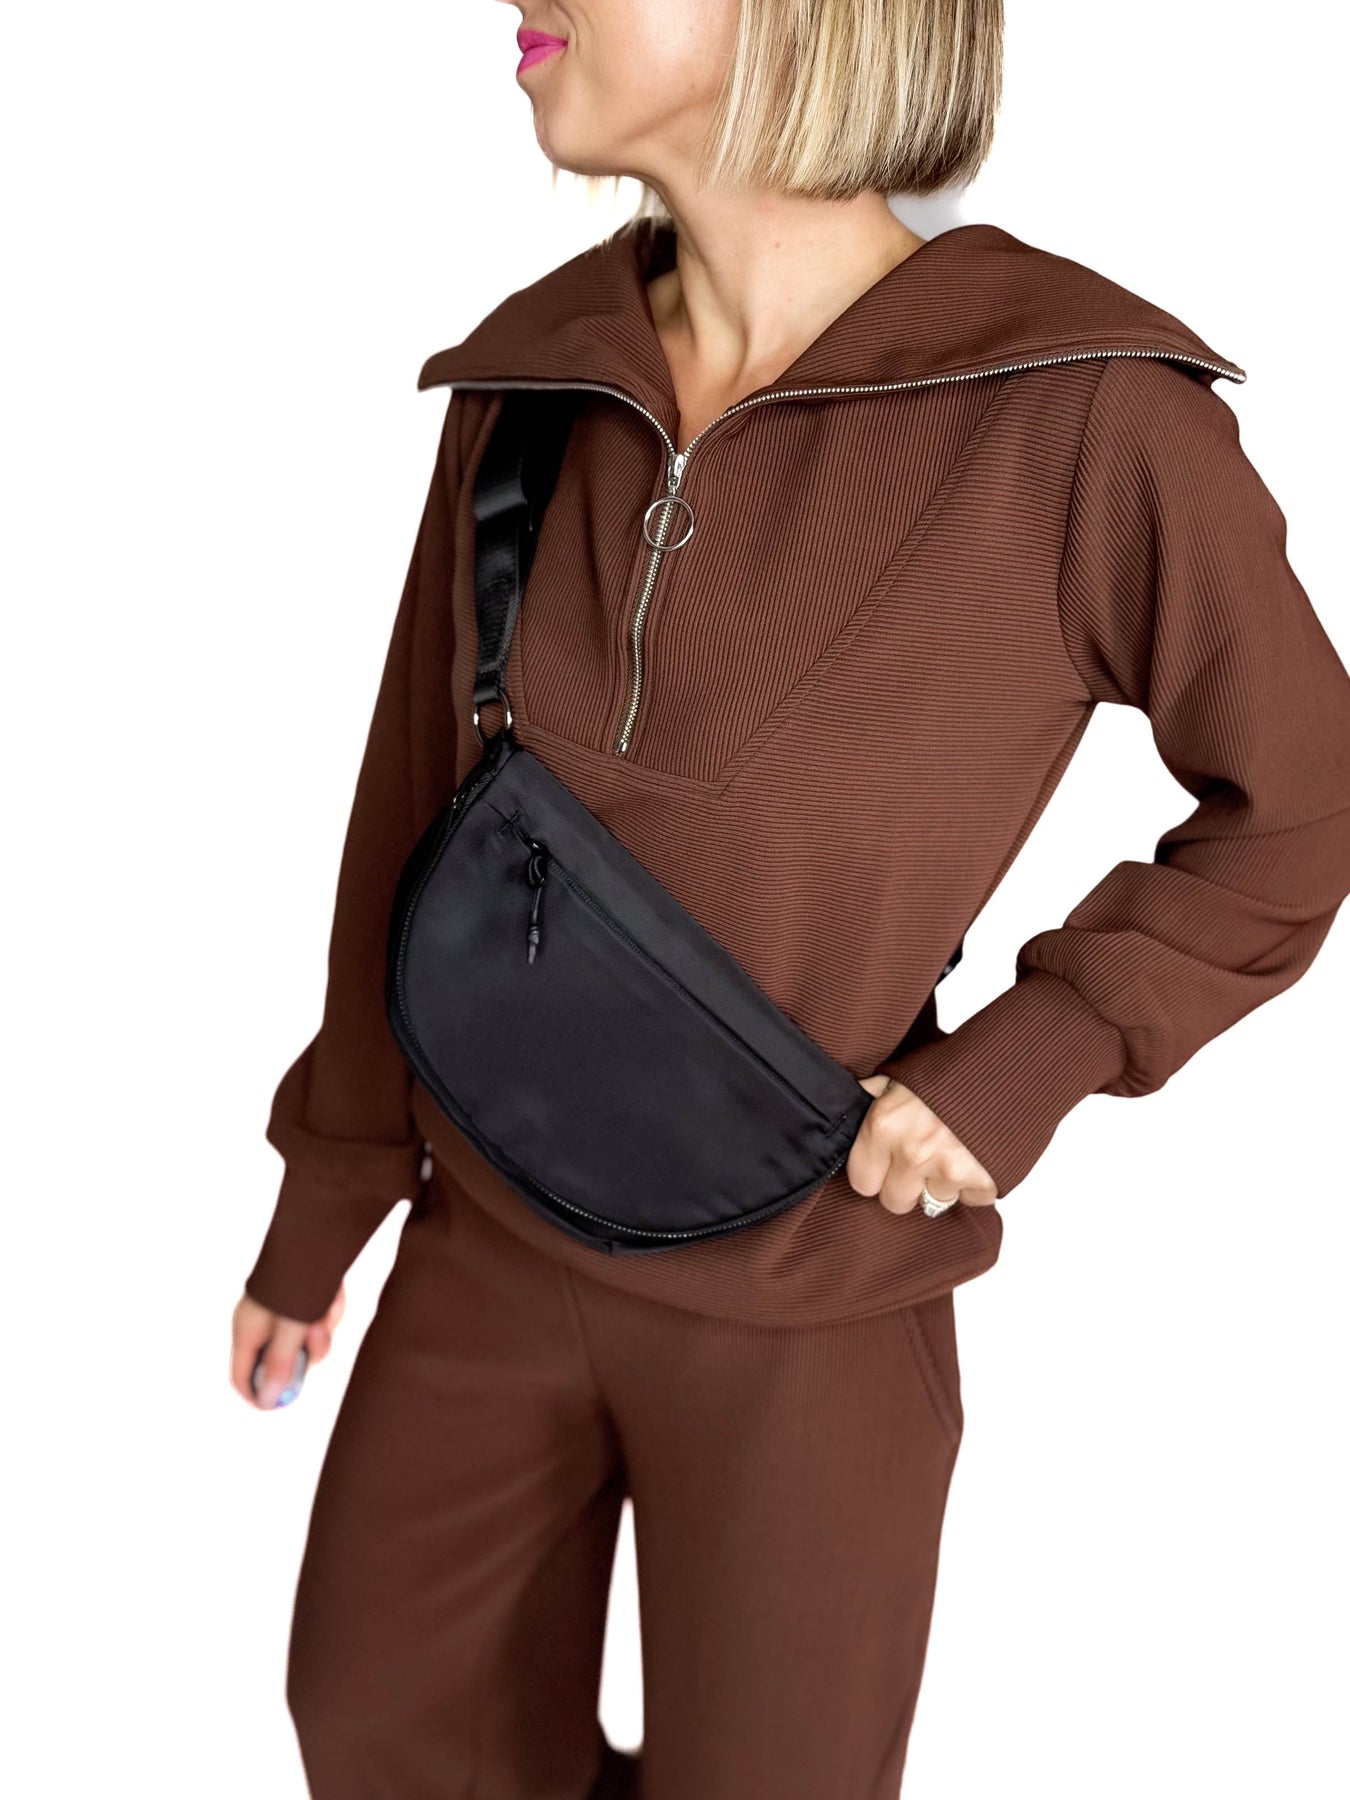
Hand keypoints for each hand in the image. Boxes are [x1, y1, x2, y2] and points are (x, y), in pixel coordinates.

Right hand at [229, 1281, 345, 1409]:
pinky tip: (333, 1292)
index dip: (260, 1395)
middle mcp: (259, 1323)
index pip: (242, 1378)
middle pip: (280, 1362)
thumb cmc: (299, 1275)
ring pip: (304, 1341)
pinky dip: (328, 1310)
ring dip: (322, 1328)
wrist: (318, 1228)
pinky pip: (317, 1320)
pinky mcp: (300, 1299)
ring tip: (328, 1304)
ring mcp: (280, 1311)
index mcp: (246, 1330)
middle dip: (306, 1353)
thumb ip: (282, 1362)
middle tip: (318, 1334)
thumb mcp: (292, 1323)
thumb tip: (271, 1400)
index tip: (284, 1404)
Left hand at [846, 1074, 998, 1214]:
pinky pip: (973, 1200)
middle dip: (907, 1184)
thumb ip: (869, 1100)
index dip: (875, 1173)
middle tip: (922, 1157)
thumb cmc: (950, 1067)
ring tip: (953, 1149)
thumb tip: (840, 1112)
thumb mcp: (897, 1076)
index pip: (862, 1183)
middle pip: (895, 1202)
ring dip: (943, 1183)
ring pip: (935, 1202)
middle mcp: (912, 1153)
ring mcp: (949, 1169)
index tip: (886, 1162)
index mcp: (883, 1126)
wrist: (1008, 1061)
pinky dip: (976, 1184)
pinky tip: (977, 1155)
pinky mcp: (984, 1180)